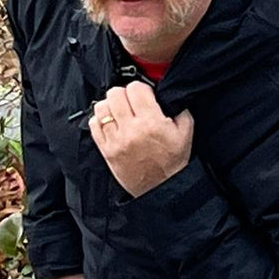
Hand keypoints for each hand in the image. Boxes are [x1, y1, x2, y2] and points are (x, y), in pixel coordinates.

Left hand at [89, 82, 193, 197]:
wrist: (161, 189)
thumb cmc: (172, 162)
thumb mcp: (185, 133)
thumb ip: (179, 109)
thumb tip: (169, 94)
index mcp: (151, 123)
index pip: (136, 88)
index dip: (141, 88)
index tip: (144, 95)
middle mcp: (131, 130)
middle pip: (115, 94)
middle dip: (124, 93)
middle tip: (130, 101)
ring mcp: (115, 141)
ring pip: (101, 108)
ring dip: (110, 105)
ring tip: (119, 111)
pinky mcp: (106, 150)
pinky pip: (94, 125)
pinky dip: (100, 120)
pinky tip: (111, 122)